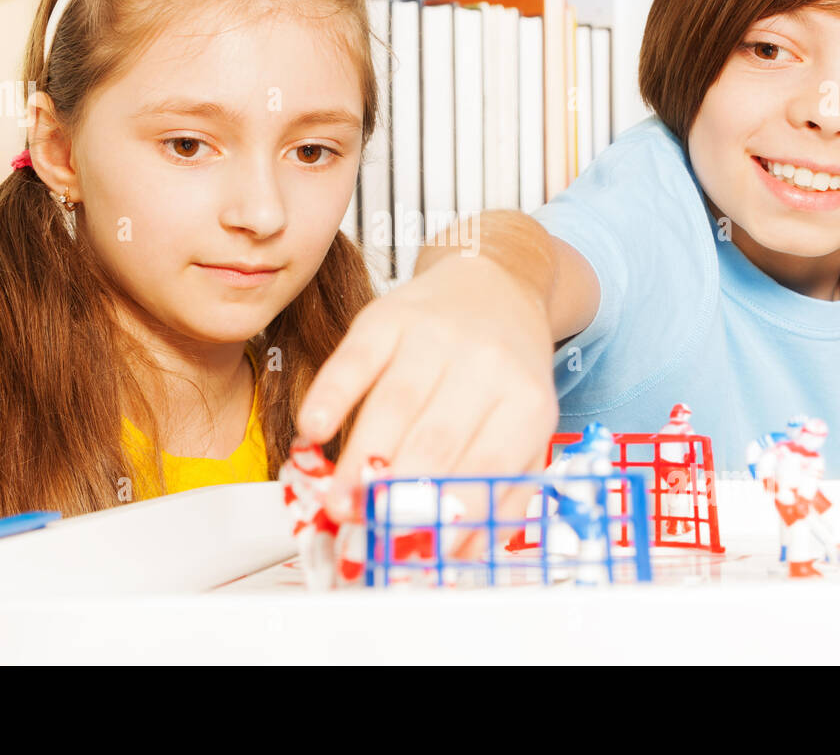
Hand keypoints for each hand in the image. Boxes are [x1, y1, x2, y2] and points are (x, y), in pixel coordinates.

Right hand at [296, 253, 560, 553]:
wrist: (496, 282)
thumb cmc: (505, 369)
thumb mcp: (525, 427)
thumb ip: (503, 490)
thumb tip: (460, 557)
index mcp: (526, 403)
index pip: (489, 467)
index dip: (451, 514)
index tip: (420, 551)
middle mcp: (486, 365)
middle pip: (437, 440)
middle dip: (397, 493)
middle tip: (366, 531)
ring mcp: (436, 337)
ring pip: (394, 404)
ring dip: (361, 459)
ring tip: (338, 501)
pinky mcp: (390, 315)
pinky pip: (355, 359)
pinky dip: (331, 396)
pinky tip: (313, 429)